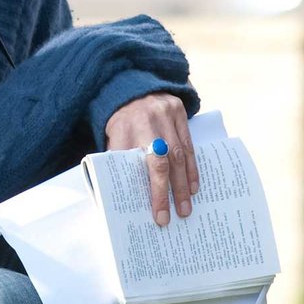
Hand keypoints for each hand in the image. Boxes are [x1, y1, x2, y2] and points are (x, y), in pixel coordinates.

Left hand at [104, 92, 197, 225]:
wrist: (128, 87)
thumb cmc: (118, 121)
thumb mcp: (111, 139)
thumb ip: (117, 163)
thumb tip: (122, 198)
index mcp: (127, 128)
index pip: (145, 165)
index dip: (155, 191)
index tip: (159, 215)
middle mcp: (149, 120)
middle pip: (166, 161)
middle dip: (171, 191)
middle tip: (177, 215)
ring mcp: (167, 114)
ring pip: (181, 153)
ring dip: (185, 183)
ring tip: (187, 206)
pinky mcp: (179, 110)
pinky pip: (189, 143)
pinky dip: (192, 166)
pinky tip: (193, 185)